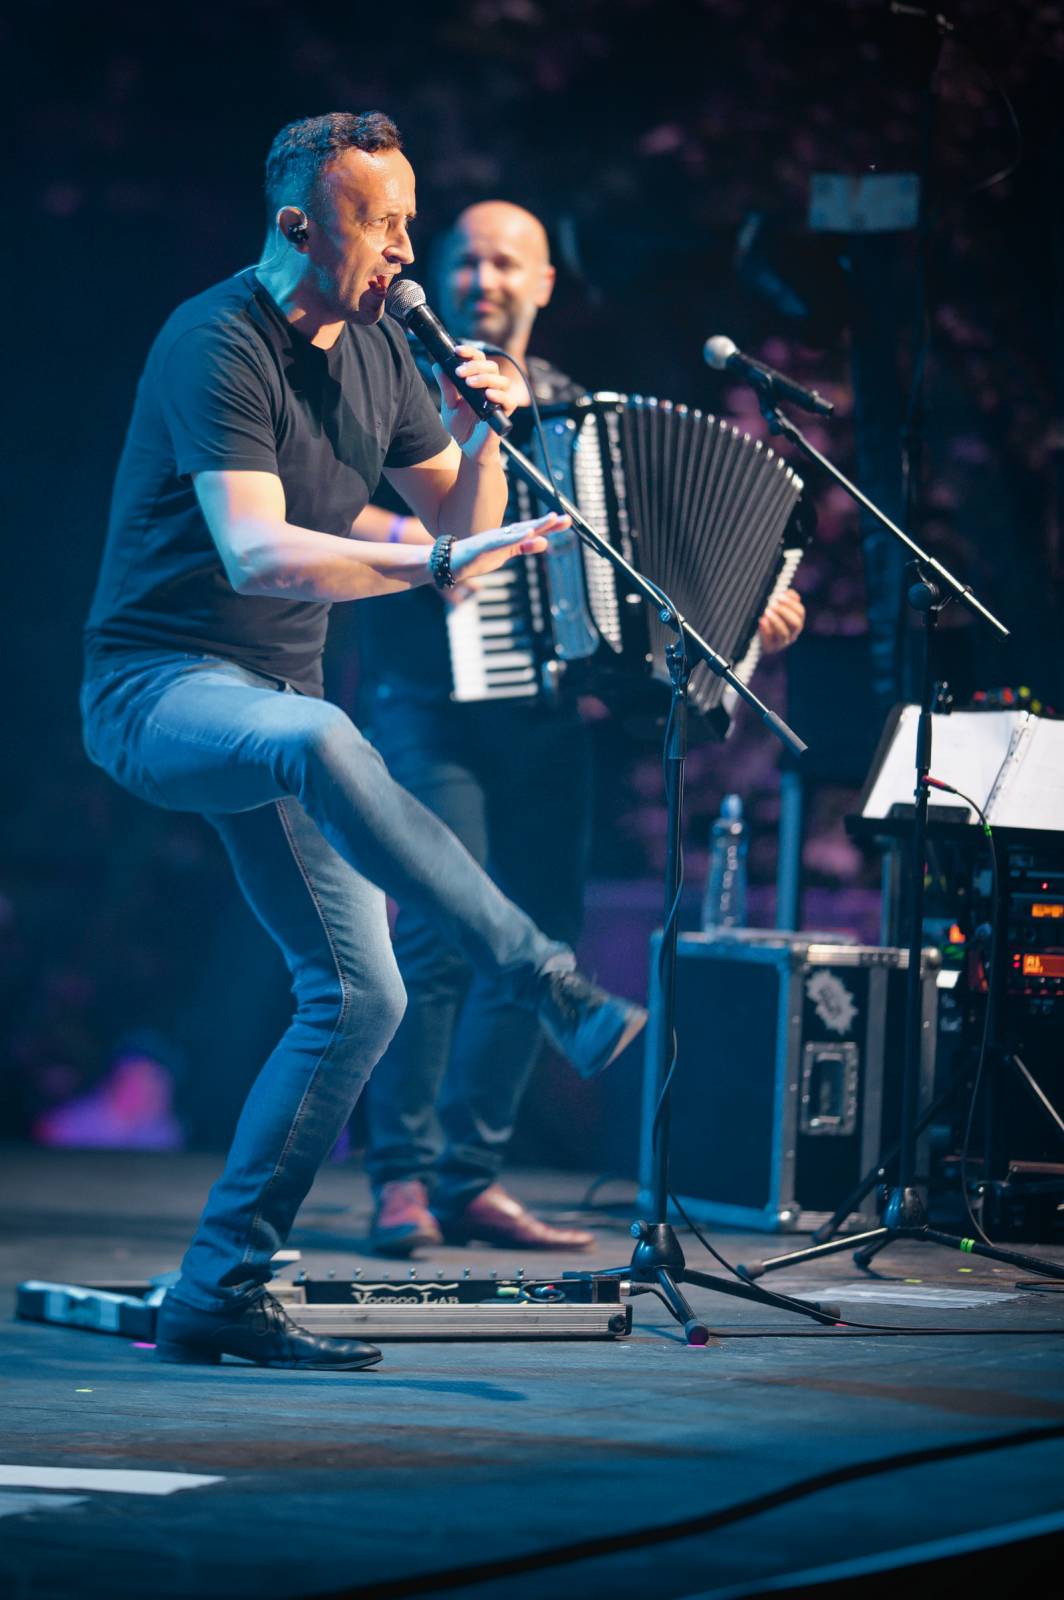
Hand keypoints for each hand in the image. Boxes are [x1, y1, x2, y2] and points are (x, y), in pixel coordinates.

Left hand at [434, 345, 515, 460]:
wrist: (467, 449)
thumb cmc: (461, 427)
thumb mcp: (448, 405)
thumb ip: (446, 386)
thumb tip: (438, 365)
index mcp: (478, 381)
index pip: (479, 360)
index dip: (470, 352)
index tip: (457, 351)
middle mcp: (490, 388)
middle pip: (491, 367)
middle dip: (475, 366)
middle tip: (460, 372)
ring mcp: (499, 400)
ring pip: (502, 381)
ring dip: (485, 378)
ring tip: (470, 383)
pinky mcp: (504, 414)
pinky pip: (509, 401)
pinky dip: (499, 396)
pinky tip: (487, 395)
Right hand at [448, 512, 570, 581]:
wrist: (448, 562)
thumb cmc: (475, 558)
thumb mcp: (505, 554)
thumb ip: (524, 547)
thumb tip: (545, 542)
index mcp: (509, 537)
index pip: (533, 531)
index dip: (550, 526)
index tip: (567, 521)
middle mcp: (503, 534)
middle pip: (529, 527)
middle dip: (548, 523)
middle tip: (568, 518)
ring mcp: (494, 539)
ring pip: (518, 531)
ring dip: (535, 525)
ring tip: (552, 519)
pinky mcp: (484, 546)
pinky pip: (502, 541)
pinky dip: (515, 537)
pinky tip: (527, 532)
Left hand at [757, 588, 805, 653]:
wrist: (757, 642)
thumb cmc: (769, 622)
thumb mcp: (778, 610)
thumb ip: (785, 600)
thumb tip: (790, 593)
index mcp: (797, 622)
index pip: (800, 612)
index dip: (791, 603)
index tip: (779, 596)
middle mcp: (793, 634)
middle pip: (796, 623)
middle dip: (785, 611)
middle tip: (772, 604)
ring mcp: (782, 642)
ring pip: (784, 632)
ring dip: (776, 620)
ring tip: (766, 611)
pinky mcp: (771, 648)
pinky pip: (770, 640)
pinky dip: (766, 629)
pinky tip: (762, 620)